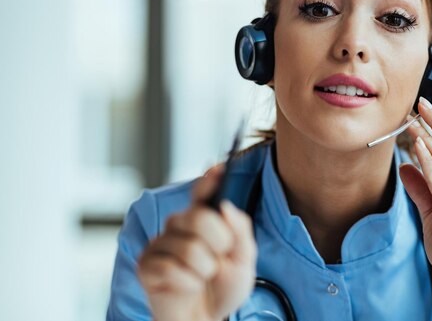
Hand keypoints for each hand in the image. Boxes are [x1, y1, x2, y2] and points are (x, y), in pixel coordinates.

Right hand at [137, 165, 256, 320]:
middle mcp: (178, 225)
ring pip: (189, 248)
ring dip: (204, 271)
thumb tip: (226, 207)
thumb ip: (240, 231)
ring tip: (202, 277)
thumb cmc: (222, 287)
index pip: (202, 193)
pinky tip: (186, 287)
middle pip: (199, 217)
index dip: (208, 179)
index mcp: (201, 219)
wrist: (207, 319)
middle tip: (220, 259)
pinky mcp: (146, 265)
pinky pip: (171, 269)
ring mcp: (159, 244)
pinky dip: (187, 283)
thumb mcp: (243, 260)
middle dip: (219, 243)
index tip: (219, 168)